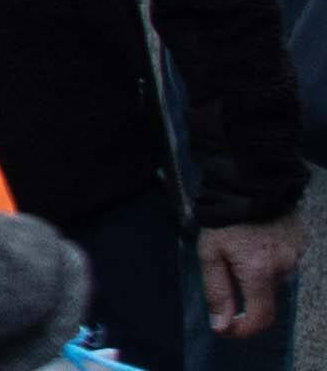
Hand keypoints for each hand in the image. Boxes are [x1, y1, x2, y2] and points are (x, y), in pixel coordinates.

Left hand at [212, 218, 304, 345]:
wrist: (248, 183)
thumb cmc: (223, 220)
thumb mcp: (210, 254)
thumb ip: (217, 291)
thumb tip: (222, 326)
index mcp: (259, 271)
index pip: (261, 317)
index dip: (245, 329)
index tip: (228, 329)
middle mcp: (284, 268)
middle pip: (267, 299)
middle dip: (247, 299)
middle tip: (228, 283)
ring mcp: (297, 257)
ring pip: (275, 282)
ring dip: (258, 278)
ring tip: (240, 253)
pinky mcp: (302, 246)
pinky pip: (284, 265)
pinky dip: (269, 263)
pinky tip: (255, 245)